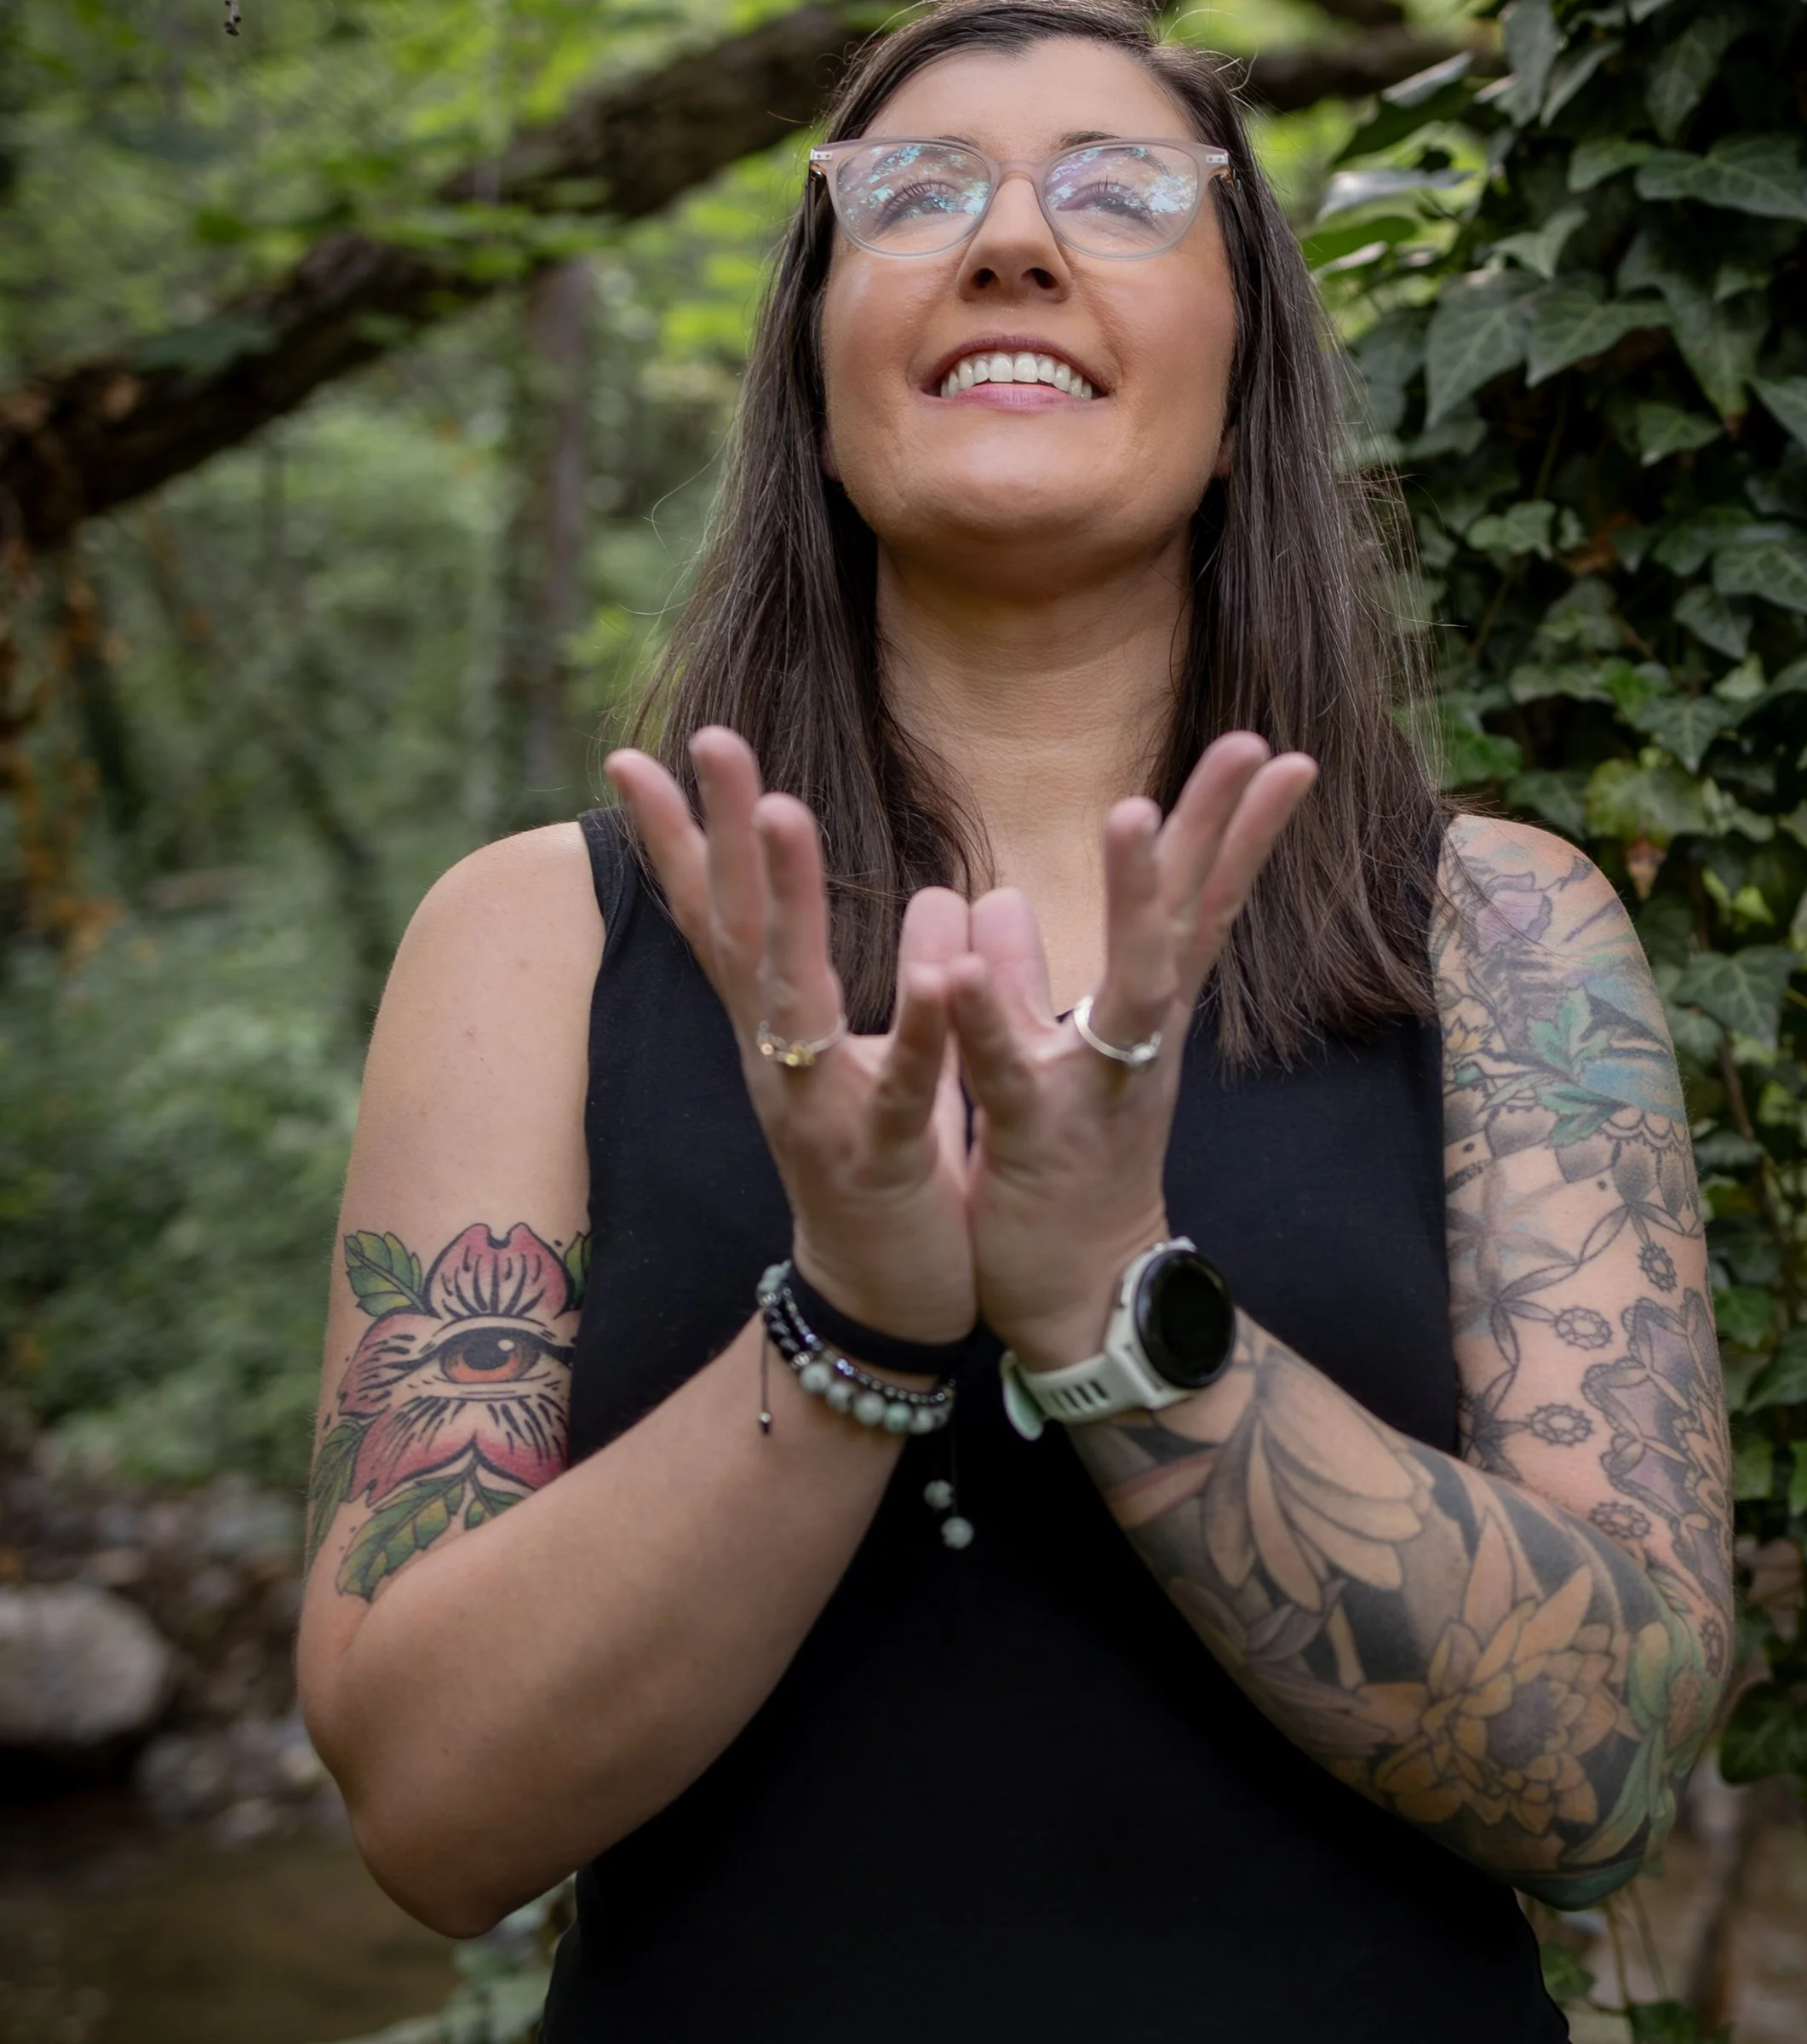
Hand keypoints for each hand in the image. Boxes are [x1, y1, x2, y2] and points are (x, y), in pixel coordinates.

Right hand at [607, 732, 975, 1344]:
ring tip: (783, 812)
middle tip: (710, 738)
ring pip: (795, 996)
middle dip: (721, 833)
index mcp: (779, 1029)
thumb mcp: (885, 1060)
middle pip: (741, 931)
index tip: (634, 753)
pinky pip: (898, 1094)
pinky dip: (914, 1036)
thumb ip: (905, 978)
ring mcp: (819, 1111)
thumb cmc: (884, 1169)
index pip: (719, 917)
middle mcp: (778, 1059)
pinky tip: (935, 978)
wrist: (883, 1306)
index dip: (677, 838)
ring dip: (793, 903)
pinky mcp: (881, 1164)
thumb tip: (934, 894)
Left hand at [947, 734, 1316, 1369]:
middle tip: (1260, 745)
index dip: (1232, 826)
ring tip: (1131, 810)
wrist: (1077, 1304)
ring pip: (1127, 986)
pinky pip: (1010, 1073)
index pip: (1196, 903)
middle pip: (1192, 921)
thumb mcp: (1047, 1059)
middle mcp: (1137, 1042)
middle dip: (1221, 832)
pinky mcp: (1040, 1142)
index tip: (1273, 747)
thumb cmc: (1068, 1175)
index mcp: (1138, 1016)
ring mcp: (1097, 1090)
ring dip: (1133, 900)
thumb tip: (1001, 899)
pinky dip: (986, 1021)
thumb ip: (1024, 978)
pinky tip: (957, 970)